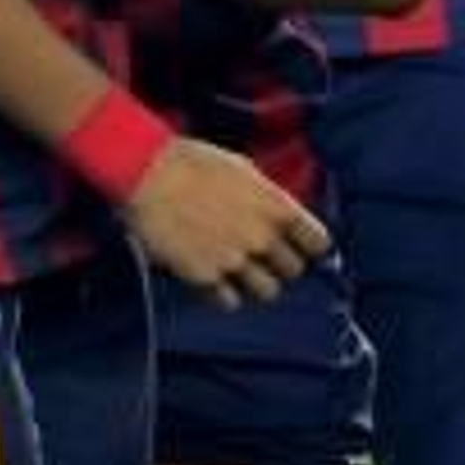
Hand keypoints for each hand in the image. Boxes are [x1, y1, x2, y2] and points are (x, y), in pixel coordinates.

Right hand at [125, 136, 330, 306]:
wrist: (146, 172)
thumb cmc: (192, 162)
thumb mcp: (242, 169)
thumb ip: (267, 198)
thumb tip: (280, 217)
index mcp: (276, 206)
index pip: (319, 243)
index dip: (310, 246)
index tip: (301, 247)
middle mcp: (262, 236)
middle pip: (294, 271)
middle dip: (279, 264)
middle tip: (260, 254)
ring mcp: (235, 260)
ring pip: (268, 292)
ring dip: (255, 282)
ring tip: (236, 266)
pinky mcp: (206, 277)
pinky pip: (230, 301)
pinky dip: (224, 293)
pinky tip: (212, 274)